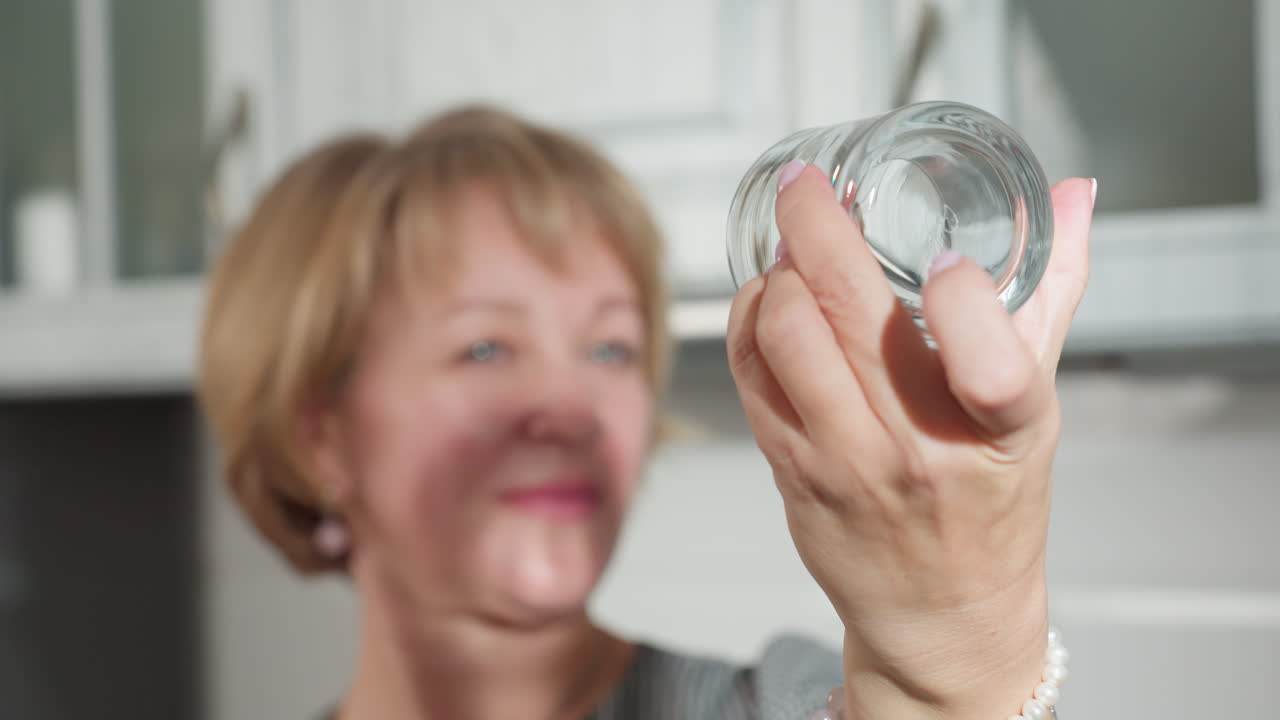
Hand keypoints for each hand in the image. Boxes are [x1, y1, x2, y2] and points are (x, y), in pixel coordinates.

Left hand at [726, 165, 1093, 719]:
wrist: (939, 612)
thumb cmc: (992, 504)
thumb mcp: (1038, 406)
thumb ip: (1050, 292)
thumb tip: (1075, 197)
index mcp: (1002, 431)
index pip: (993, 363)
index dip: (963, 297)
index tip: (946, 256)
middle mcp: (918, 448)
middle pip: (849, 315)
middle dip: (814, 223)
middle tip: (807, 183)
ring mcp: (844, 461)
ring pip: (782, 335)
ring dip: (775, 272)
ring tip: (788, 249)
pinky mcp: (790, 470)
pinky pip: (748, 373)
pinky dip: (747, 318)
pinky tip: (765, 298)